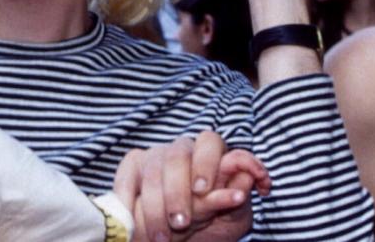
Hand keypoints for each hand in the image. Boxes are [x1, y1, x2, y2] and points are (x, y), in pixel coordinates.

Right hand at [113, 131, 269, 241]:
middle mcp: (183, 150)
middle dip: (177, 192)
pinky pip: (127, 175)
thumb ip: (238, 196)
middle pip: (176, 157)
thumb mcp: (233, 217)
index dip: (205, 163)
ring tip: (162, 236)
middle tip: (180, 222)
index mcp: (212, 155)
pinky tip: (132, 220)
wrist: (185, 239)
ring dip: (155, 206)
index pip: (210, 142)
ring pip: (152, 171)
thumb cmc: (213, 226)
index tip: (202, 190)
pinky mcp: (133, 165)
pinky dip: (127, 198)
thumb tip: (247, 177)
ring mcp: (156, 156)